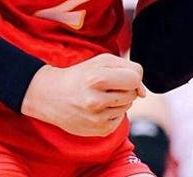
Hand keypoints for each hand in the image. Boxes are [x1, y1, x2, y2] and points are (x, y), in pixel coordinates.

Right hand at [20, 53, 145, 136]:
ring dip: (118, 100)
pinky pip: (120, 119)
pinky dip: (113, 112)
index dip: (132, 75)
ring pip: (127, 106)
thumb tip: (143, 93)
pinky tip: (97, 108)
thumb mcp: (101, 61)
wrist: (49, 95)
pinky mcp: (99, 130)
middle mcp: (96, 100)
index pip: (135, 78)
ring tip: (99, 96)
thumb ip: (128, 69)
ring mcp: (97, 118)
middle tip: (105, 85)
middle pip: (133, 93)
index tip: (119, 75)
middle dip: (124, 87)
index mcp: (97, 78)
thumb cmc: (79, 75)